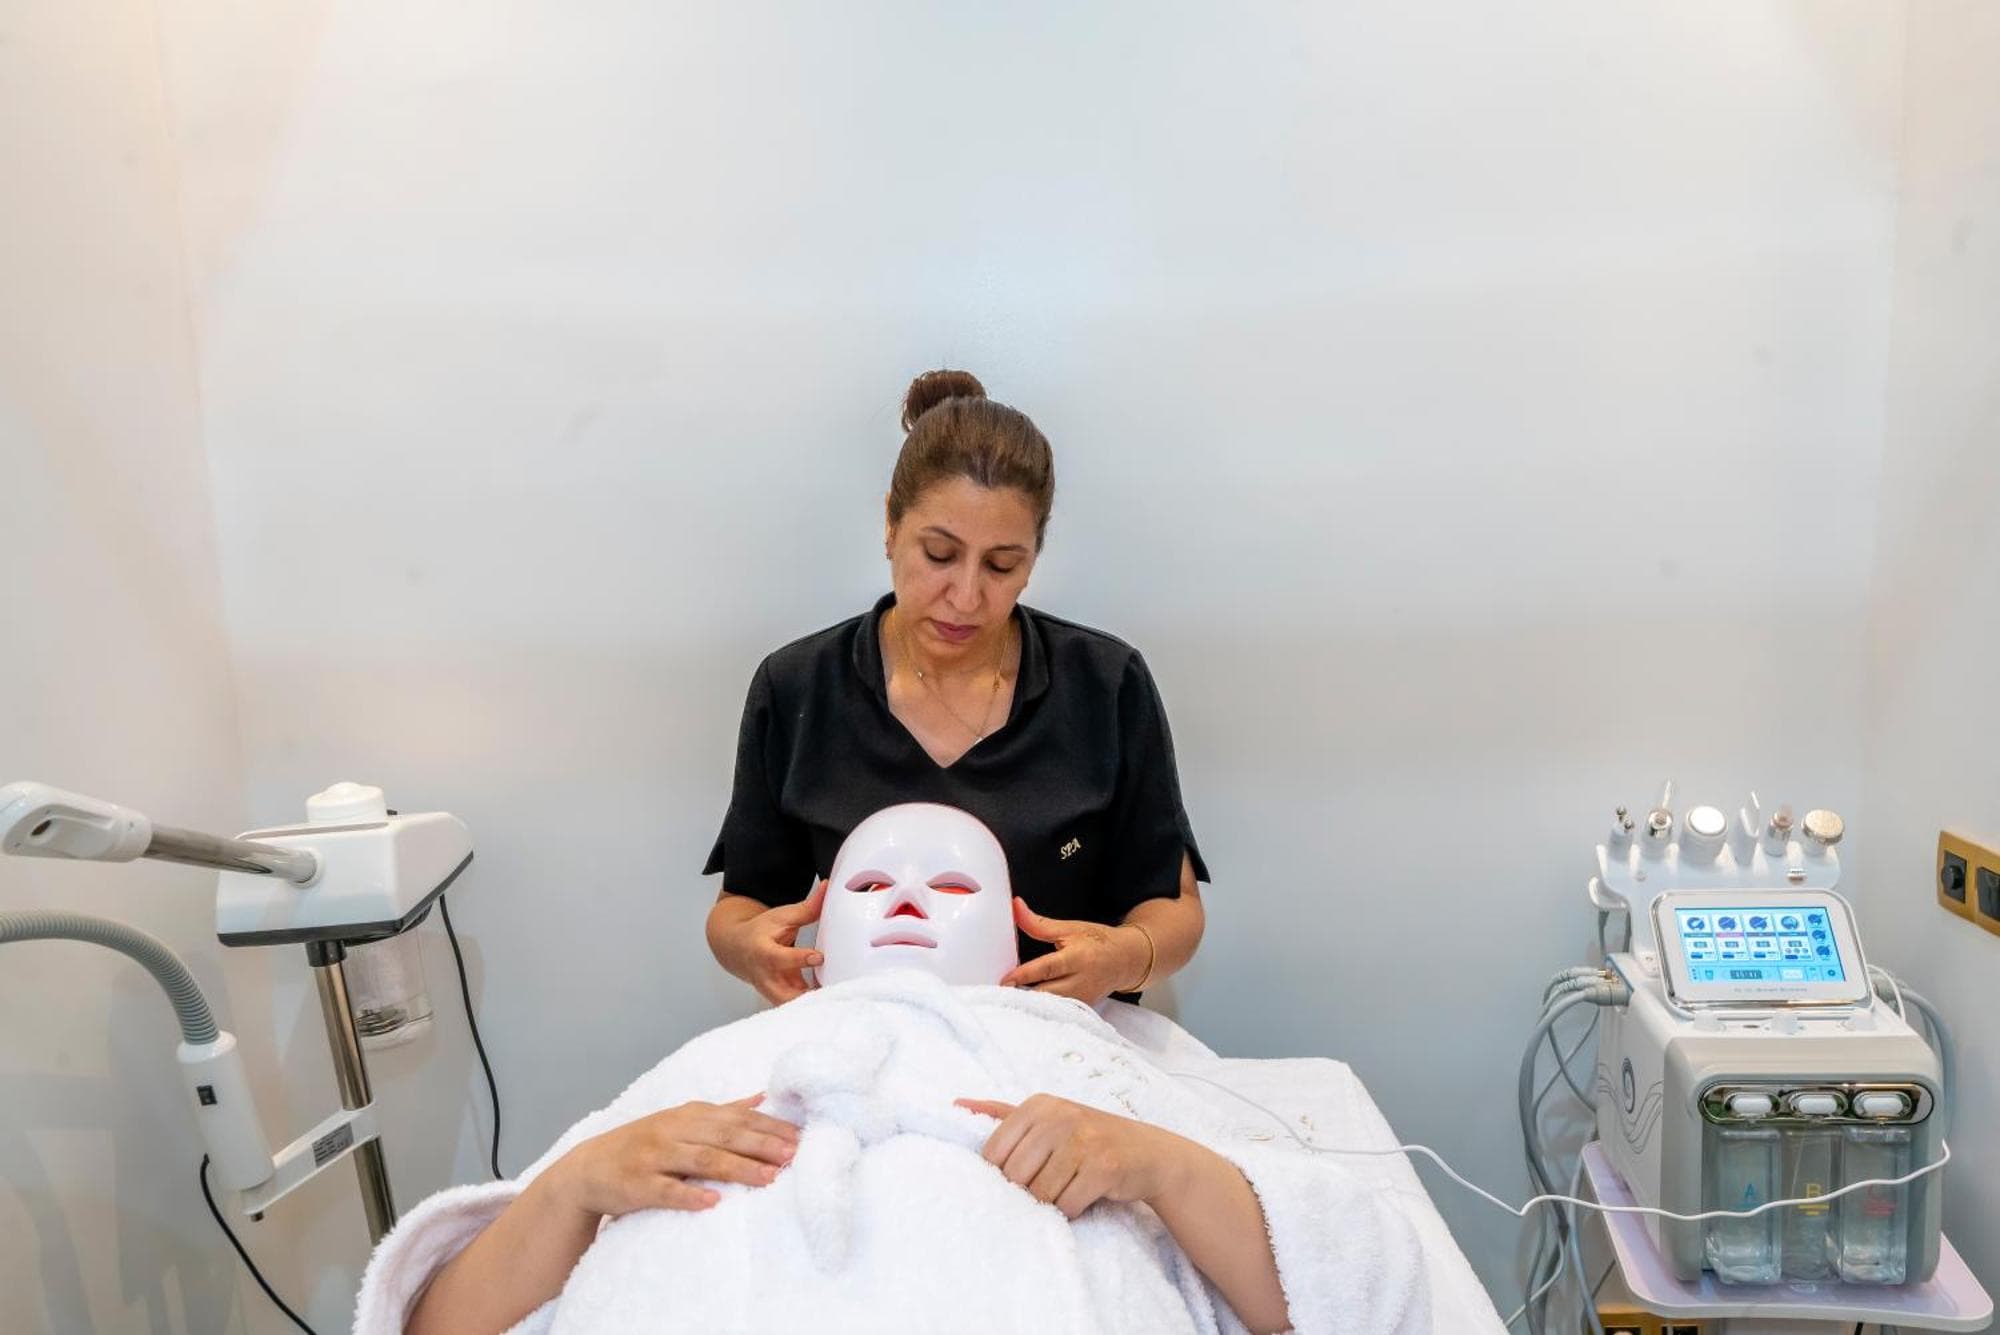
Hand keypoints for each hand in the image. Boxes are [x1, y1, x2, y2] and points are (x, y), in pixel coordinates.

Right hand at [546, 1095, 799, 1219]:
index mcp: (688, 1115)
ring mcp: (654, 1156)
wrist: (588, 1168)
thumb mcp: (681, 1121)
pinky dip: (690, 1194)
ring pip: (701, 1160)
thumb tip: (762, 1096)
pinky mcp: (637, 1184)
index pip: (736, 1118)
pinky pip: (666, 1189)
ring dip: (737, 1168)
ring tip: (768, 1178)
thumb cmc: (643, 1144)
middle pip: (724, 1135)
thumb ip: (722, 1111)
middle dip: (761, 1144)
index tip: (799, 1138)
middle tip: (792, 1156)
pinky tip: (714, 1202)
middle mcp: (673, 1130)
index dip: (768, 1126)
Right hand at [721, 880, 826, 1003]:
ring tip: (839, 1000)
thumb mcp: (781, 917)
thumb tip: (828, 887)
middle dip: (806, 996)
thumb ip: (807, 908)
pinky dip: (815, 1006)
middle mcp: (766, 977)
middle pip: (785, 995)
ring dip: (813, 1006)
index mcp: (763, 953)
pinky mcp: (782, 1000)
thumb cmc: (761, 932)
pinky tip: (835, 1000)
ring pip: (792, 1007)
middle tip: (833, 992)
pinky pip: (799, 1008)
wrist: (737, 949)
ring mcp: (773, 992)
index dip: (799, 959)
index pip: (780, 959)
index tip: (819, 957)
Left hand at [954, 1094, 1191, 1218]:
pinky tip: (1083, 1198)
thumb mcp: (1048, 1117)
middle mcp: (1060, 1116)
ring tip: (1066, 1190)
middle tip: (1047, 1188)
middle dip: (1028, 1192)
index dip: (1003, 1176)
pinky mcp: (1103, 1166)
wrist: (1148, 1153)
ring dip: (1051, 1203)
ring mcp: (1084, 1139)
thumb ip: (1002, 1113)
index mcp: (1039, 1105)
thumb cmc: (1088, 1138)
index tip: (1022, 1177)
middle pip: (1015, 1175)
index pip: (994, 1153)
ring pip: (1040, 1193)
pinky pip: (1067, 1204)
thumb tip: (956, 1103)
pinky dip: (1071, 1210)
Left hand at [999, 898, 1146, 1002]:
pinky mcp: (1082, 1009)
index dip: (1024, 975)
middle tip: (999, 993)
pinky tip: (1026, 1007)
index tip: (1005, 980)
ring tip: (1008, 1001)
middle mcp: (1081, 982)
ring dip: (1030, 1004)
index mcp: (1077, 958)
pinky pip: (1057, 1011)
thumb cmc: (1097, 941)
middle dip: (1022, 995)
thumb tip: (1015, 907)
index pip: (1047, 969)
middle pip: (1047, 993)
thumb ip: (1039, 924)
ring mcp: (1082, 999)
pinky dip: (1041, 1009)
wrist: (1126, 960)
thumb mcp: (1070, 928)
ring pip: (1051, 1007)